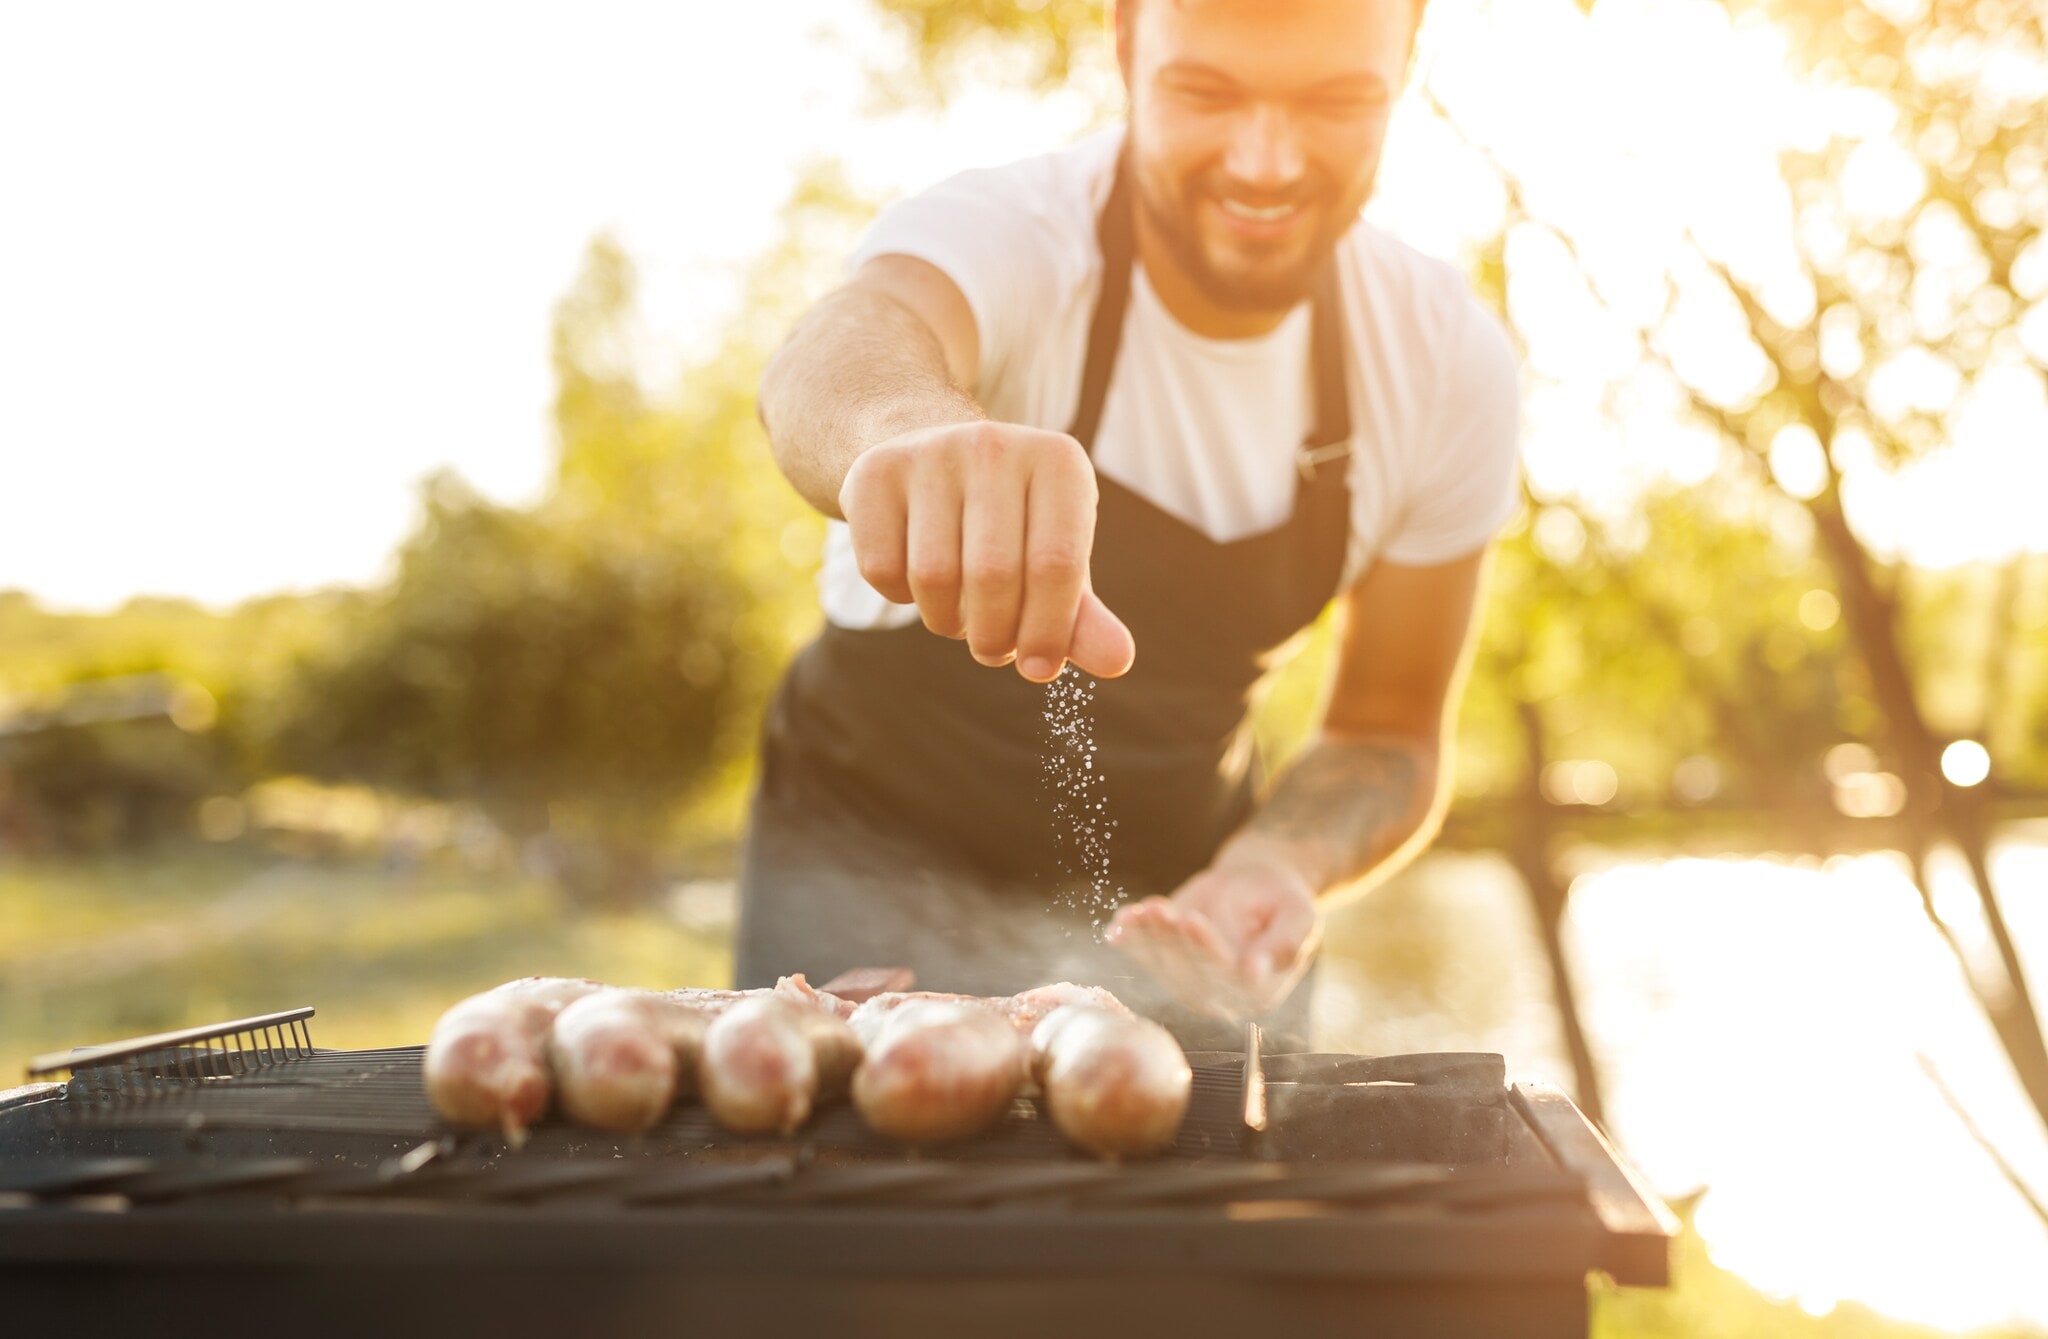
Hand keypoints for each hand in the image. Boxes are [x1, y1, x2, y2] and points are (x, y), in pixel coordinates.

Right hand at [840, 421, 1135, 682]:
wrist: (931, 460)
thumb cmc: (1011, 526)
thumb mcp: (1054, 561)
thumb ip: (1083, 616)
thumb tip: (1117, 662)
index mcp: (1059, 462)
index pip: (1056, 564)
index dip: (1048, 631)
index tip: (1039, 669)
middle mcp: (995, 445)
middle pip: (993, 575)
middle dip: (993, 634)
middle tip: (994, 648)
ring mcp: (930, 453)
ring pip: (933, 576)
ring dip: (946, 621)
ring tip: (960, 614)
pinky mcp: (875, 471)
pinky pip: (882, 569)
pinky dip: (899, 598)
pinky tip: (916, 580)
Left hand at [1105, 851, 1320, 1019]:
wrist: (1255, 886)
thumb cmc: (1282, 900)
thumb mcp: (1299, 916)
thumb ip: (1285, 943)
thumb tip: (1256, 970)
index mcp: (1256, 990)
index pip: (1226, 973)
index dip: (1205, 947)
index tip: (1191, 919)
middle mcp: (1219, 994)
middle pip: (1189, 969)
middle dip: (1171, 938)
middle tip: (1160, 910)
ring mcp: (1189, 980)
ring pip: (1163, 962)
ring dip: (1148, 936)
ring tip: (1145, 908)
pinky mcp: (1166, 962)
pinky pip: (1143, 954)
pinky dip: (1129, 939)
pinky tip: (1119, 923)